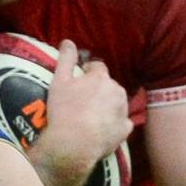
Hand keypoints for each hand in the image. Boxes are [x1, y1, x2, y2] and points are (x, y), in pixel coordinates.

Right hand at [29, 40, 132, 185]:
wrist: (74, 143)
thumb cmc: (64, 110)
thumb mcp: (59, 81)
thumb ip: (65, 59)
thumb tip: (68, 41)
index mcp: (101, 77)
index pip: (97, 67)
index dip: (87, 72)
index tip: (78, 81)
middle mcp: (117, 90)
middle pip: (108, 85)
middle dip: (98, 89)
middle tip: (82, 101)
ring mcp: (123, 110)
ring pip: (117, 102)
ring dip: (107, 105)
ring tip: (91, 116)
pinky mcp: (125, 129)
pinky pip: (121, 122)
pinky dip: (114, 124)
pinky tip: (101, 130)